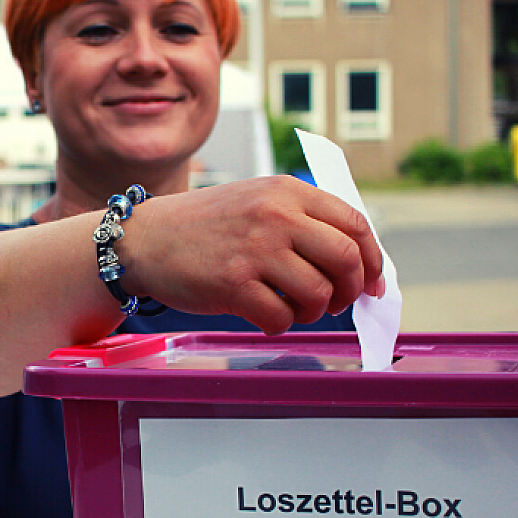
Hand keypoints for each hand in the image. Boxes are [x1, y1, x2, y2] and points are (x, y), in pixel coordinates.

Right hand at [117, 176, 384, 334]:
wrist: (146, 238)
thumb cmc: (206, 226)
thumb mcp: (257, 200)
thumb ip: (303, 221)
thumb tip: (356, 263)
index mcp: (287, 191)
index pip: (354, 224)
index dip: (372, 259)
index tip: (372, 282)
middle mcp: (275, 215)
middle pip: (346, 259)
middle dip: (352, 289)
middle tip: (338, 302)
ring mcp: (255, 250)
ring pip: (318, 293)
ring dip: (314, 311)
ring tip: (295, 308)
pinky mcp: (233, 284)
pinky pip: (281, 318)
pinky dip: (281, 325)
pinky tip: (267, 317)